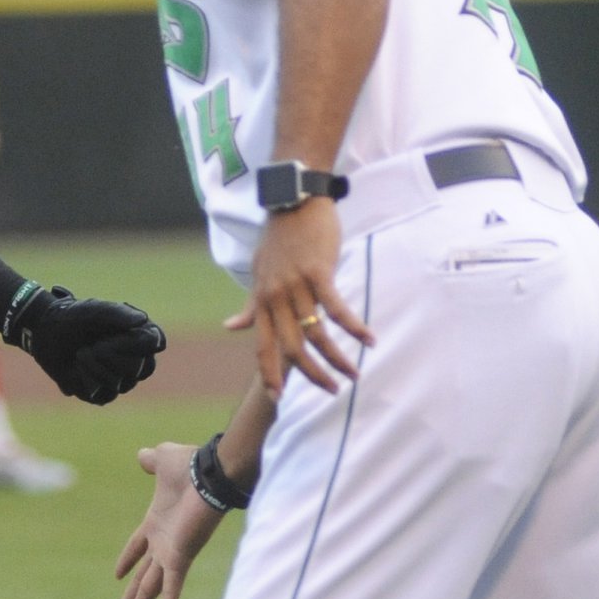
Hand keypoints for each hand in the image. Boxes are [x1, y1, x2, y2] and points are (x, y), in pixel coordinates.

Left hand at [6, 285, 165, 404]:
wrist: (44, 332)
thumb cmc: (72, 317)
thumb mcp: (93, 310)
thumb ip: (117, 313)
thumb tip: (142, 319)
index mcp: (138, 335)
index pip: (156, 342)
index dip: (141, 342)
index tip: (121, 334)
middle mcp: (135, 359)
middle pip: (141, 368)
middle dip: (113, 354)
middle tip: (93, 344)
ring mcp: (120, 379)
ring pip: (122, 383)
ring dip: (96, 366)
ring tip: (81, 353)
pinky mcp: (102, 394)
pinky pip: (105, 395)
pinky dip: (87, 379)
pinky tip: (77, 367)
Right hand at [114, 443, 225, 598]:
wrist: (211, 473)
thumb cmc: (190, 465)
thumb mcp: (163, 459)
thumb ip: (151, 460)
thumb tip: (142, 455)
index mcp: (156, 522)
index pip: (138, 546)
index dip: (127, 560)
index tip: (117, 575)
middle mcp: (164, 542)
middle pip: (142, 577)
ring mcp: (171, 554)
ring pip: (150, 589)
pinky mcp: (180, 559)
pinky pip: (170, 591)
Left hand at [225, 199, 372, 396]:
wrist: (294, 200)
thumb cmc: (278, 238)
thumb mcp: (259, 273)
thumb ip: (251, 305)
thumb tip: (230, 327)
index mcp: (263, 300)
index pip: (263, 346)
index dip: (269, 373)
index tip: (277, 398)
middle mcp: (276, 296)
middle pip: (291, 347)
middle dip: (310, 375)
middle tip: (331, 391)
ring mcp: (297, 285)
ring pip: (315, 333)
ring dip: (336, 358)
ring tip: (353, 374)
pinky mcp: (318, 272)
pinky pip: (337, 308)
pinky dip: (353, 327)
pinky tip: (369, 341)